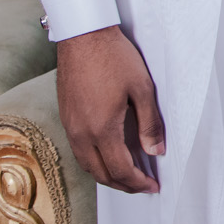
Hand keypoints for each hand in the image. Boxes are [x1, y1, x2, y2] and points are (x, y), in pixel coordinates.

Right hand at [55, 25, 163, 193]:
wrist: (83, 37)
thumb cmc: (114, 58)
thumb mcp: (142, 89)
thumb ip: (150, 123)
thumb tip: (157, 151)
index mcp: (101, 129)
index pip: (120, 169)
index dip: (138, 182)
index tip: (152, 186)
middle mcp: (81, 133)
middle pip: (101, 173)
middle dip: (123, 184)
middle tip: (143, 186)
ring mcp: (70, 126)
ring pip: (87, 165)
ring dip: (107, 175)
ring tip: (128, 175)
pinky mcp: (66, 117)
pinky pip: (79, 151)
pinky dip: (95, 161)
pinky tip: (108, 156)